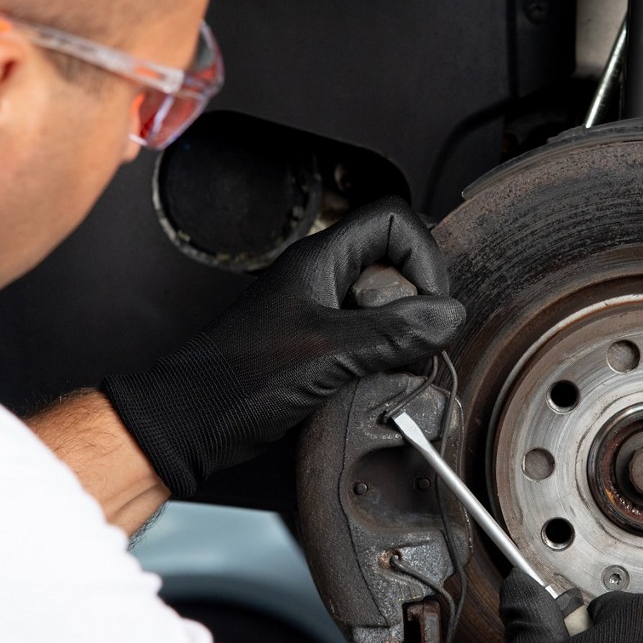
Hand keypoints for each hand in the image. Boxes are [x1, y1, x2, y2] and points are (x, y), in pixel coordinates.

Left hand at [101, 197, 464, 496]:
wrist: (193, 420)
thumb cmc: (237, 380)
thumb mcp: (328, 351)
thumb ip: (393, 331)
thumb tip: (449, 314)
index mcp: (321, 259)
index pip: (394, 221)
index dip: (422, 257)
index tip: (428, 302)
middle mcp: (323, 278)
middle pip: (396, 264)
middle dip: (416, 302)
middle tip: (410, 339)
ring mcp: (321, 311)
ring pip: (386, 304)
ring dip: (401, 334)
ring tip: (391, 363)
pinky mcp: (320, 345)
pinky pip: (370, 338)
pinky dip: (384, 357)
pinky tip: (373, 380)